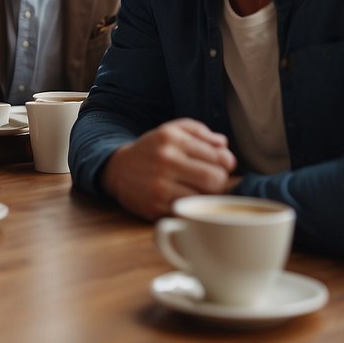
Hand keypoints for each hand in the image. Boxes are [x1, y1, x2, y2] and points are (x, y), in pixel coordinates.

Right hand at [102, 118, 235, 220]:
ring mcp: (159, 186)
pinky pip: (188, 212)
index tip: (219, 166)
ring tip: (196, 189)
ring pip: (204, 199)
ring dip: (205, 197)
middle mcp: (166, 160)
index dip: (225, 164)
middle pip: (215, 180)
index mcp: (173, 139)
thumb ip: (200, 132)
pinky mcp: (155, 207)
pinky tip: (183, 199)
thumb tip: (224, 145)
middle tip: (209, 181)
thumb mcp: (172, 130)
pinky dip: (191, 208)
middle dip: (219, 182)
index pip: (219, 157)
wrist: (118, 169)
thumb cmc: (153, 149)